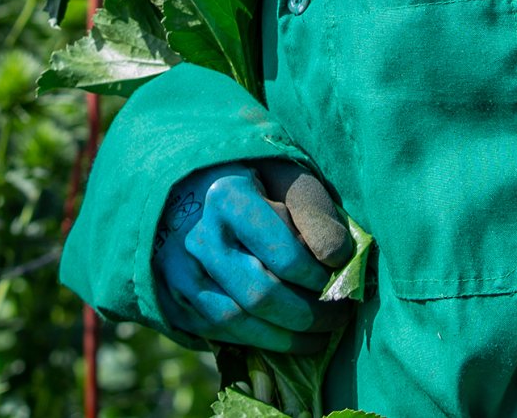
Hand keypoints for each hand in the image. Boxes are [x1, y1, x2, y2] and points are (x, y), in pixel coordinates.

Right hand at [153, 161, 350, 352]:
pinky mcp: (174, 298)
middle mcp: (198, 237)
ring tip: (321, 334)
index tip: (342, 277)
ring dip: (287, 337)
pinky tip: (287, 336)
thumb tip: (338, 258)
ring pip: (238, 320)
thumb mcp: (285, 176)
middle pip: (260, 295)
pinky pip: (219, 331)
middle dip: (309, 314)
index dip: (319, 276)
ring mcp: (179, 271)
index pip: (282, 254)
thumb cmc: (252, 183)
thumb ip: (314, 209)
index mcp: (227, 197)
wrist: (190, 190)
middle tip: (340, 314)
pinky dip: (258, 341)